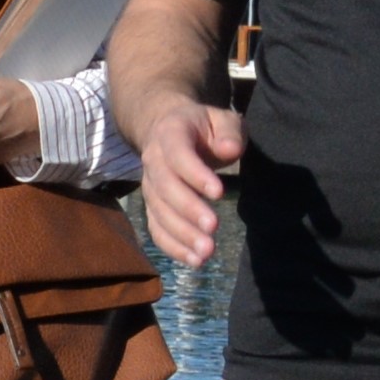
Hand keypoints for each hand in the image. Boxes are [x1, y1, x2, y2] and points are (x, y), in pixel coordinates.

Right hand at [131, 87, 247, 267]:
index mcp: (170, 133)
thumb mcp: (222, 119)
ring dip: (181, 235)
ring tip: (206, 252)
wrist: (169, 130)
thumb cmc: (204, 127)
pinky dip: (173, 247)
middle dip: (188, 210)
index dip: (195, 174)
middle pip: (165, 188)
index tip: (219, 193)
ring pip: (159, 213)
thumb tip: (230, 149)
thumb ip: (229, 131)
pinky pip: (157, 229)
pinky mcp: (153, 207)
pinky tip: (194, 260)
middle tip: (213, 228)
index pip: (178, 154)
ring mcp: (149, 186)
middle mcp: (153, 161)